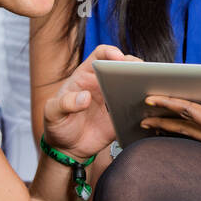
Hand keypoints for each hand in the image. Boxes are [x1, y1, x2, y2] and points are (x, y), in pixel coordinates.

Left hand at [43, 44, 140, 159]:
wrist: (68, 148)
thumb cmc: (58, 125)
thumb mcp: (52, 113)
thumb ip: (64, 104)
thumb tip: (84, 98)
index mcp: (86, 76)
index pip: (100, 56)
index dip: (110, 52)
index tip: (118, 58)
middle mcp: (103, 84)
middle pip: (123, 66)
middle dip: (134, 65)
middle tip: (140, 72)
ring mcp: (115, 98)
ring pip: (134, 84)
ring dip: (143, 83)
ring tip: (146, 88)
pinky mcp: (123, 115)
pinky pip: (137, 106)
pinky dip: (145, 104)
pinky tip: (148, 107)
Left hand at [141, 70, 200, 173]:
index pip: (192, 113)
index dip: (171, 103)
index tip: (152, 98)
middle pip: (186, 128)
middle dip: (163, 122)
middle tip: (142, 117)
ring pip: (192, 135)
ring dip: (172, 130)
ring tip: (153, 127)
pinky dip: (187, 132)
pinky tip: (183, 131)